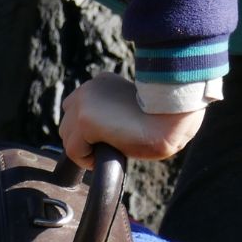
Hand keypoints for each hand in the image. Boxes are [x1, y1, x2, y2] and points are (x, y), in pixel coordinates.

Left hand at [59, 71, 204, 167]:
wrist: (173, 116)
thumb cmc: (165, 115)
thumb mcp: (135, 106)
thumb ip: (116, 111)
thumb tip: (108, 132)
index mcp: (103, 81)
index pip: (80, 107)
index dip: (89, 127)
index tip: (108, 137)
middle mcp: (89, 88)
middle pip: (68, 122)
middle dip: (83, 139)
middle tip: (108, 147)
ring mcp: (85, 103)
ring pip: (68, 137)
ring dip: (86, 149)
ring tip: (110, 150)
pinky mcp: (86, 121)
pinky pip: (74, 151)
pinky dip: (87, 159)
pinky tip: (107, 155)